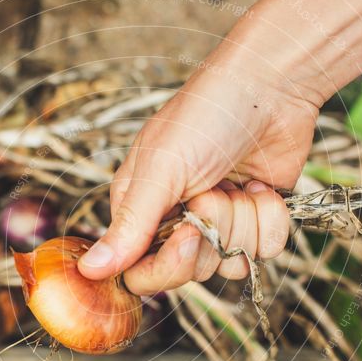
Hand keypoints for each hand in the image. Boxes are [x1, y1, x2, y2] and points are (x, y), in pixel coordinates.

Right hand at [79, 52, 316, 295]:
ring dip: (243, 222)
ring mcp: (219, 223)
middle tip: (215, 190)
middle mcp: (177, 222)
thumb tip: (89, 270)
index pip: (142, 274)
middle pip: (189, 273)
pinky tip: (262, 188)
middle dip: (211, 231)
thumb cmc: (206, 116)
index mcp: (141, 211)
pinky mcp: (256, 221)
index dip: (168, 266)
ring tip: (239, 182)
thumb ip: (130, 226)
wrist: (271, 86)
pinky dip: (270, 220)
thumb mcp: (160, 170)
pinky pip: (265, 252)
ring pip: (230, 264)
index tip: (189, 235)